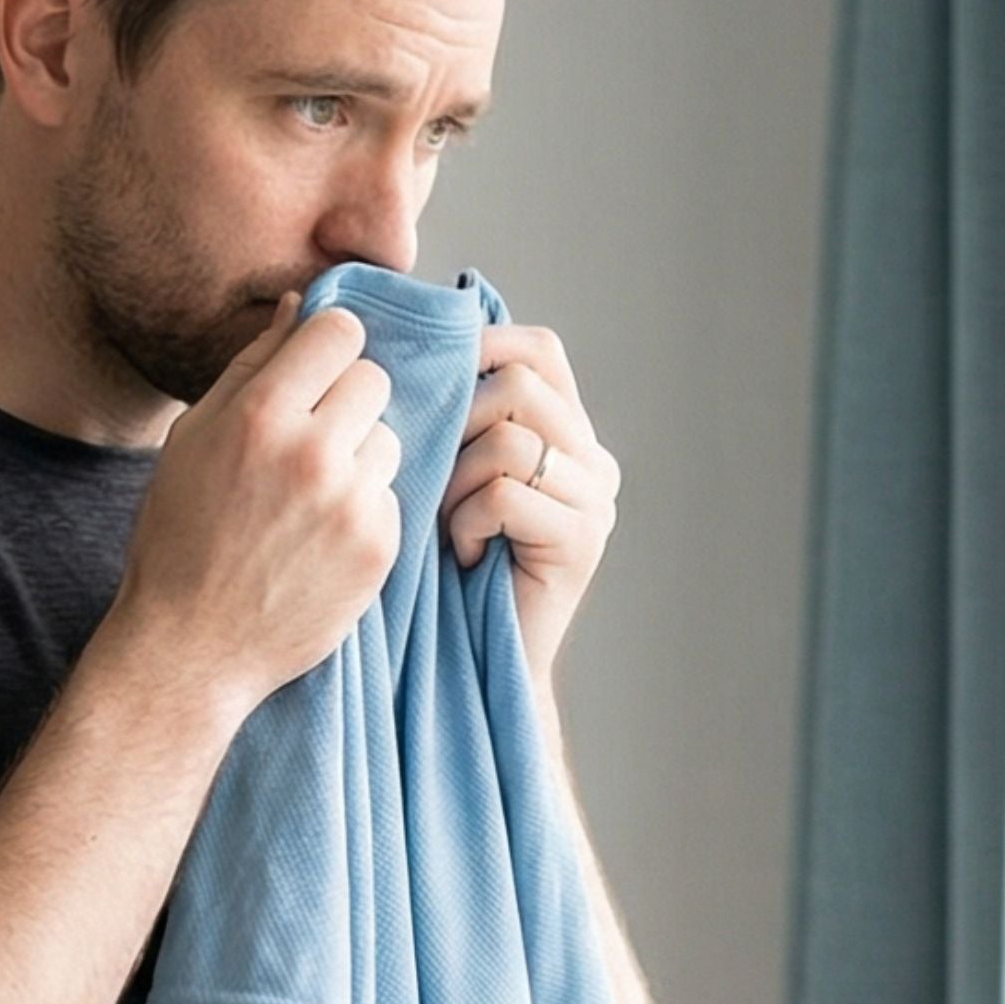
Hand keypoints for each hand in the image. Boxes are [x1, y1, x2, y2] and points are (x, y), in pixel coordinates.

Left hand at [438, 323, 619, 692]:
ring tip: (451, 525)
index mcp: (567, 432)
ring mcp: (595, 500)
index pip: (538, 350)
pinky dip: (467, 523)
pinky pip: (506, 495)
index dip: (482, 348)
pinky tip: (465, 554)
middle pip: (519, 386)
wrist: (473, 662)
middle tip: (437, 483)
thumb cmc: (442, 566)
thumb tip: (409, 341)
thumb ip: (452, 415)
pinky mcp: (583, 541)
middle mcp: (593, 460)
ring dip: (456, 484)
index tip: (433, 382)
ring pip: (509, 441)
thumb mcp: (445, 474)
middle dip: (457, 426)